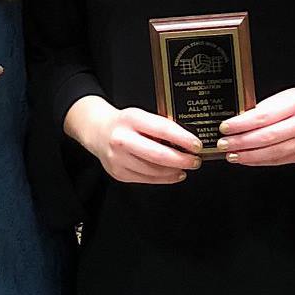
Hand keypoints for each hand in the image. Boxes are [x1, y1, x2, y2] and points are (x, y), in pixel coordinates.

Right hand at [74, 102, 202, 184]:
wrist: (97, 131)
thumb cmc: (124, 123)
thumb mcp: (140, 115)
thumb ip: (159, 126)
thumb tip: (186, 141)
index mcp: (131, 119)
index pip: (162, 129)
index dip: (183, 139)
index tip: (197, 145)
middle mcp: (122, 139)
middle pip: (158, 155)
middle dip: (182, 160)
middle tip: (195, 161)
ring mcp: (118, 158)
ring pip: (153, 170)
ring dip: (174, 171)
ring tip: (186, 167)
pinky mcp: (118, 173)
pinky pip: (146, 179)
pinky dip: (163, 178)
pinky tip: (173, 174)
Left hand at [217, 87, 294, 166]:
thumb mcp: (283, 97)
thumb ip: (263, 110)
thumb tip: (237, 124)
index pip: (263, 117)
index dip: (241, 124)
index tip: (225, 127)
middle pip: (266, 137)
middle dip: (241, 142)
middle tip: (224, 143)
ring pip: (271, 153)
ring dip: (248, 155)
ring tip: (232, 154)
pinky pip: (278, 160)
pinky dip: (259, 161)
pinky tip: (247, 158)